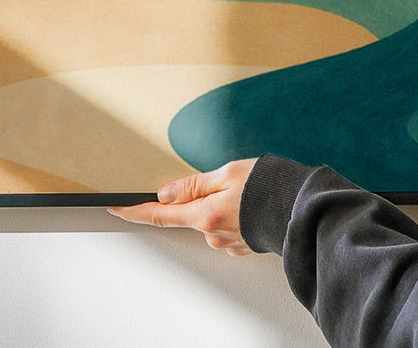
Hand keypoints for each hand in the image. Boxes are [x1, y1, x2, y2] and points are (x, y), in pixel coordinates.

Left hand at [106, 158, 258, 255]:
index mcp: (204, 215)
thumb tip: (165, 193)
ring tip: (246, 190)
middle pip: (190, 214)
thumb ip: (193, 184)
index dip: (135, 211)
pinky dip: (234, 214)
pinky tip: (251, 204)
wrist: (302, 208)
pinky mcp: (242, 246)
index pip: (160, 214)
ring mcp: (227, 243)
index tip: (115, 208)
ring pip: (210, 219)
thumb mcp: (227, 172)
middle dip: (201, 196)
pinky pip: (227, 227)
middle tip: (227, 180)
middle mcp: (212, 234)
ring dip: (220, 204)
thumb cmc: (269, 186)